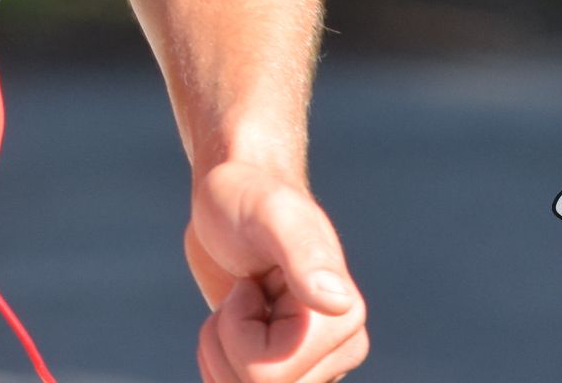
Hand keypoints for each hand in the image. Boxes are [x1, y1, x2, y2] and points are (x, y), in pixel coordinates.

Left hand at [183, 160, 368, 382]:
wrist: (231, 201)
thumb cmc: (248, 196)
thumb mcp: (270, 213)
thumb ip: (305, 254)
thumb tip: (339, 302)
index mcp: (345, 319)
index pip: (268, 375)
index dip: (238, 328)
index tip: (256, 280)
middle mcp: (340, 349)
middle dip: (227, 342)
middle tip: (245, 291)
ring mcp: (314, 364)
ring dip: (219, 348)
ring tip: (240, 300)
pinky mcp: (288, 370)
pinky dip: (217, 359)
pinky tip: (232, 322)